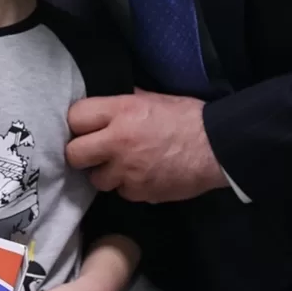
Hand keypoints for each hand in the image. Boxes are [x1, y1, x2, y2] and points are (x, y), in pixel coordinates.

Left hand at [65, 89, 227, 202]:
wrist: (217, 147)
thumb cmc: (187, 117)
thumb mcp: (152, 98)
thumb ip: (125, 101)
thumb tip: (106, 104)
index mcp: (120, 112)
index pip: (75, 117)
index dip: (78, 124)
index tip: (85, 128)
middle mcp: (117, 141)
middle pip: (74, 154)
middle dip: (81, 154)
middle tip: (94, 152)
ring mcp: (127, 170)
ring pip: (96, 180)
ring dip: (105, 174)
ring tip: (122, 166)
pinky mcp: (140, 192)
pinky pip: (121, 192)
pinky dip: (128, 186)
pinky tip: (142, 176)